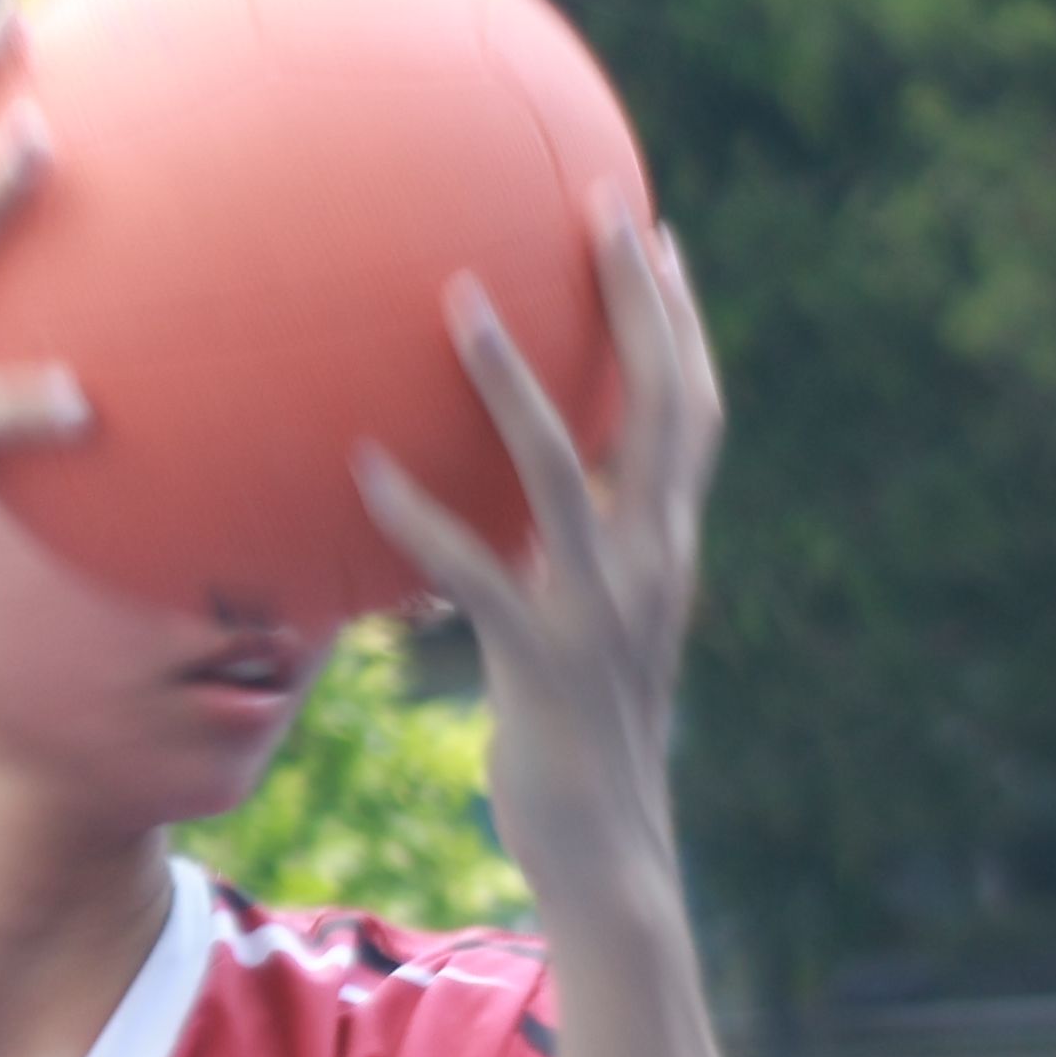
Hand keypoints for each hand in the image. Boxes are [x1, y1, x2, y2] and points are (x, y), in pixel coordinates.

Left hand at [357, 192, 721, 898]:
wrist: (610, 853)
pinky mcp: (539, 658)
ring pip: (563, 465)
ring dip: (511, 377)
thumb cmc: (580, 740)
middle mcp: (653, 560)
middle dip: (637, 300)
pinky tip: (362, 468)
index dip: (680, 321)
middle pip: (662, 404)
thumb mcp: (586, 629)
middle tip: (605, 203)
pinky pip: (476, 570)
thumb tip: (510, 503)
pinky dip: (421, 516)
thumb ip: (564, 558)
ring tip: (460, 295)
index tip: (657, 233)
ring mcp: (602, 606)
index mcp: (669, 548)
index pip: (692, 410)